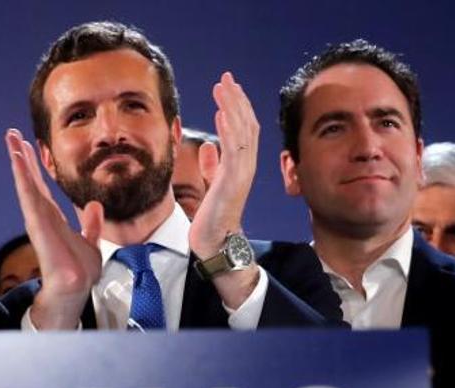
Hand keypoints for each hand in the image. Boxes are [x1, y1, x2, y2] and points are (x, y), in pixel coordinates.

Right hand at [6, 129, 102, 328]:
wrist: (75, 287)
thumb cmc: (80, 270)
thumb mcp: (90, 242)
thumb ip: (91, 225)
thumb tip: (94, 206)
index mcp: (53, 217)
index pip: (41, 187)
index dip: (33, 166)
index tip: (27, 147)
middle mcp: (42, 215)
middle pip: (29, 180)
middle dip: (20, 156)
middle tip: (11, 133)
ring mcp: (37, 217)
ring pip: (26, 182)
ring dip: (18, 160)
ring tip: (11, 138)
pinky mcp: (36, 221)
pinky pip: (27, 194)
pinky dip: (21, 175)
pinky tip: (17, 158)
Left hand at [189, 72, 259, 258]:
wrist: (215, 242)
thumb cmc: (212, 218)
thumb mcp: (211, 185)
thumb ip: (211, 166)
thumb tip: (208, 145)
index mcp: (240, 165)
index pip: (244, 129)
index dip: (237, 106)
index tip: (228, 86)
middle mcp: (245, 166)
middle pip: (246, 125)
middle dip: (236, 99)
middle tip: (226, 77)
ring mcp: (241, 173)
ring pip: (242, 132)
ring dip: (232, 107)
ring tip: (222, 87)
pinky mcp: (232, 181)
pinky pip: (233, 150)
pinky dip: (228, 130)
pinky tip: (221, 114)